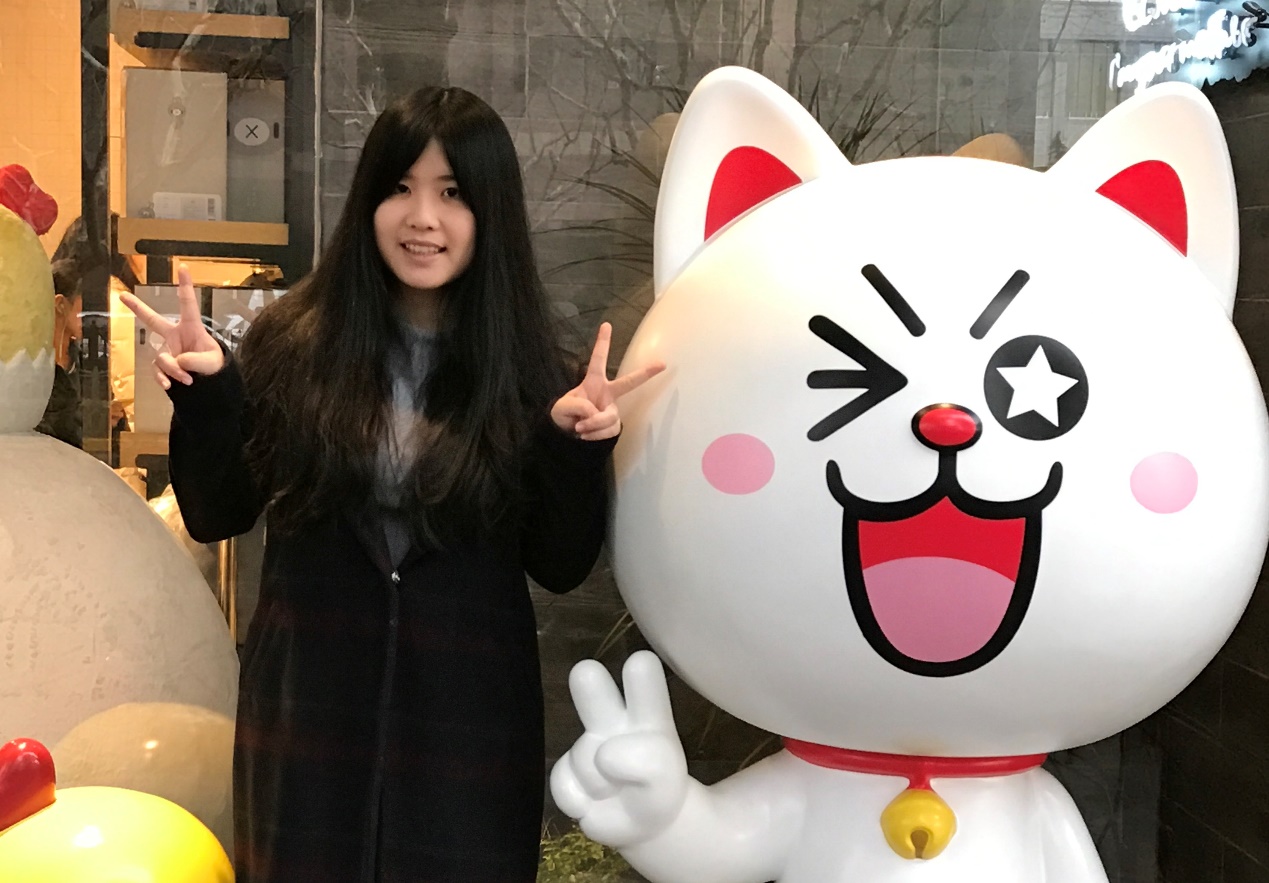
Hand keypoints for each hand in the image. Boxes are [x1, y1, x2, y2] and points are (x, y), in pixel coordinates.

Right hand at [119, 264, 222, 389]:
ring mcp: (166, 350)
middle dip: (137, 308)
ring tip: (187, 379)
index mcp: (191, 328)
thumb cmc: (214, 366)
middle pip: (152, 320)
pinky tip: (168, 386)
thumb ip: (195, 360)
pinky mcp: (162, 366)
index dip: (185, 286)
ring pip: (161, 357)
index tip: (183, 267)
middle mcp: (175, 336)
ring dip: (173, 370)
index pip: (188, 304)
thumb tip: (177, 361)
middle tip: (122, 295)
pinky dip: (162, 378)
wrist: (211, 384)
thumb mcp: (211, 362)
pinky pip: (156, 370)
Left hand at [550, 322, 664, 440]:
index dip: (602, 343)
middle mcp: (606, 394)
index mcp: (593, 382)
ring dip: (594, 424)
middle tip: (661, 364)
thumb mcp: (562, 407)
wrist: (566, 435)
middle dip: (645, 373)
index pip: (598, 360)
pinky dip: (596, 434)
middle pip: (628, 383)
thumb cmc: (564, 414)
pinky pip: (610, 430)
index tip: (606, 325)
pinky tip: (585, 435)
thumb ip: (578, 406)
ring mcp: (611, 409)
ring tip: (580, 427)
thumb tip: (596, 413)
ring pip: (610, 416)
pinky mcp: (613, 425)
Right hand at [550, 651, 688, 847]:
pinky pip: (563, 784)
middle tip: (585, 672)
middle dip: (589, 682)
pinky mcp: (565, 773)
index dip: (642, 676)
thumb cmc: (661, 786)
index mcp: (646, 712)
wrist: (643, 824)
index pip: (646, 686)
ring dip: (602, 783)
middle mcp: (611, 719)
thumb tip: (604, 756)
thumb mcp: (670, 776)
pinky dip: (578, 802)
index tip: (641, 661)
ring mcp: (585, 745)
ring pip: (584, 758)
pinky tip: (593, 803)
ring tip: (618, 790)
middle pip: (596, 690)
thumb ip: (650, 763)